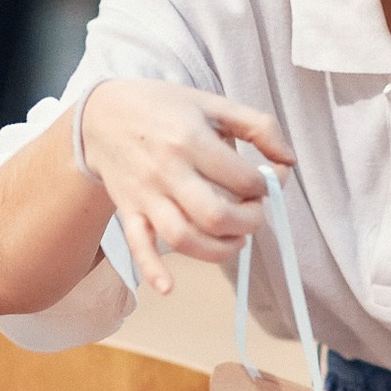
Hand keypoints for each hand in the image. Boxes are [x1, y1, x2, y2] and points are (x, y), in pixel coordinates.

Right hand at [79, 80, 294, 294]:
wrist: (101, 114)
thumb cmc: (163, 107)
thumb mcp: (212, 103)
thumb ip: (258, 125)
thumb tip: (289, 161)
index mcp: (190, 139)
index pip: (241, 178)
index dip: (266, 186)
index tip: (268, 183)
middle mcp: (167, 170)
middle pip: (215, 215)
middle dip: (248, 222)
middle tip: (254, 213)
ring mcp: (146, 195)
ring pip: (183, 237)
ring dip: (218, 250)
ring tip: (235, 240)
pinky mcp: (129, 210)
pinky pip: (138, 246)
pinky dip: (153, 271)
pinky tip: (169, 288)